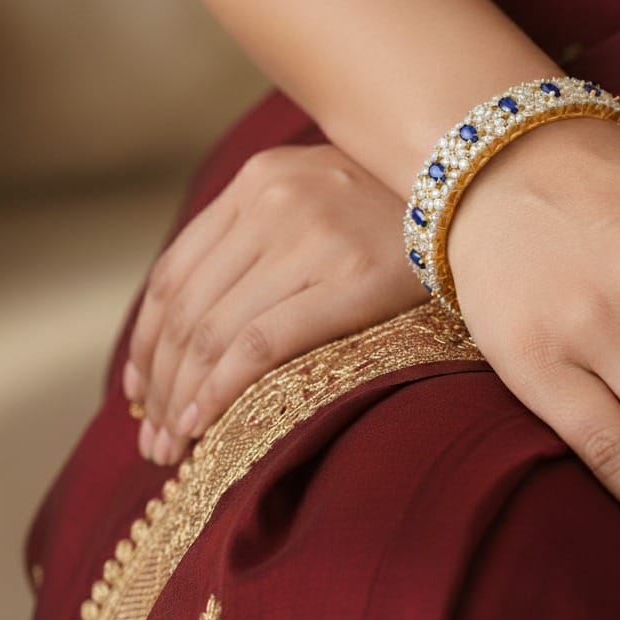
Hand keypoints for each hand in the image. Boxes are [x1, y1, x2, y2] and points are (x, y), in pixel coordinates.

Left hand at [124, 144, 427, 465]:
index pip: (174, 270)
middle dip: (157, 381)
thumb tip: (191, 324)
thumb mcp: (318, 196)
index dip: (144, 339)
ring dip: (180, 396)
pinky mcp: (354, 277)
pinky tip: (204, 422)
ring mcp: (315, 233)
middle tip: (150, 437)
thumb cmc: (396, 215)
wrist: (481, 198)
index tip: (138, 390)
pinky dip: (220, 388)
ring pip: (214, 329)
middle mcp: (278, 197)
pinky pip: (262, 342)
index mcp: (262, 176)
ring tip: (170, 443)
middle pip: (186, 307)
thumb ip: (260, 236)